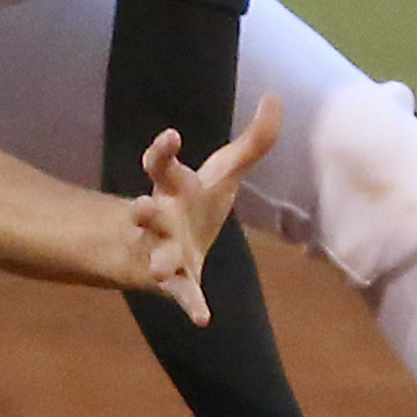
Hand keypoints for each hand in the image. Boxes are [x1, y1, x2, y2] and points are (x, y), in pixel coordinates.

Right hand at [130, 93, 281, 324]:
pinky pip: (183, 295)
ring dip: (157, 261)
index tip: (172, 137)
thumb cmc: (197, 205)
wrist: (170, 250)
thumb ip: (254, 140)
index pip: (160, 165)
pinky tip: (203, 320)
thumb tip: (275, 97)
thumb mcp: (226, 171)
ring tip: (157, 268)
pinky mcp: (176, 281)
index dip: (163, 151)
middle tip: (141, 207)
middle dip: (142, 211)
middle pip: (146, 213)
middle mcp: (161, 219)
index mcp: (172, 188)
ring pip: (156, 257)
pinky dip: (192, 306)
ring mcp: (164, 251)